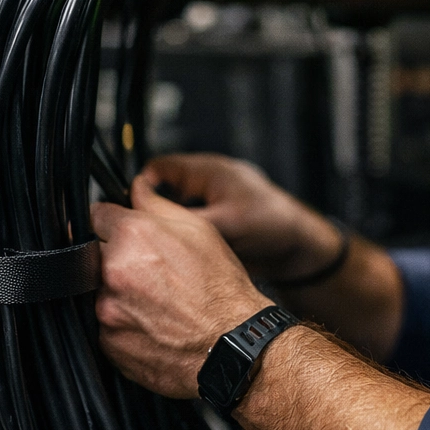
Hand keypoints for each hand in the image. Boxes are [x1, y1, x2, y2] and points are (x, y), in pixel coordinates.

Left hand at [91, 175, 268, 398]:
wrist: (230, 346)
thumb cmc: (220, 289)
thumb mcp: (197, 230)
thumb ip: (155, 203)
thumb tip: (134, 187)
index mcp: (132, 235)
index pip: (95, 215)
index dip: (110, 222)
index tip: (119, 231)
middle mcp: (113, 270)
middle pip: (91, 253)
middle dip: (111, 257)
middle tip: (145, 271)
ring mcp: (106, 309)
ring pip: (96, 291)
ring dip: (116, 291)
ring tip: (153, 300)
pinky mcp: (107, 342)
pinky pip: (104, 325)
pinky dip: (121, 322)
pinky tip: (150, 323)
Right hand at [142, 154, 341, 283]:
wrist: (298, 251)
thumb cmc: (273, 222)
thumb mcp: (227, 221)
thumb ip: (187, 220)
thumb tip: (151, 223)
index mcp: (204, 171)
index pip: (157, 169)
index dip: (140, 187)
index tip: (131, 211)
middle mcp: (202, 187)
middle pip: (160, 195)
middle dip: (150, 214)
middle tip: (140, 236)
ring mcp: (207, 208)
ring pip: (171, 217)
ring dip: (166, 232)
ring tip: (157, 250)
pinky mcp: (212, 230)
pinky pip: (185, 235)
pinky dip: (179, 245)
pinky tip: (176, 261)